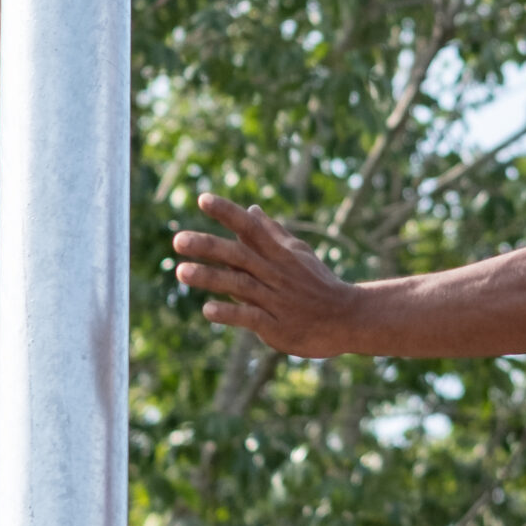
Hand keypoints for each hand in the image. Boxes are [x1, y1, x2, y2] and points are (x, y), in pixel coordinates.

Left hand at [172, 194, 360, 356]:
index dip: (228, 212)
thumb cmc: (318, 283)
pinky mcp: (276, 325)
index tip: (202, 199)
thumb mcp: (298, 254)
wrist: (347, 318)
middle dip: (208, 246)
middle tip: (177, 240)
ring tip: (180, 272)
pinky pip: (250, 317)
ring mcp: (275, 299)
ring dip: (210, 278)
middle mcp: (275, 272)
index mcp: (280, 253)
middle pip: (239, 255)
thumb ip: (273, 233)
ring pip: (240, 284)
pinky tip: (208, 309)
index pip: (250, 227)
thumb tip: (251, 210)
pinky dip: (229, 312)